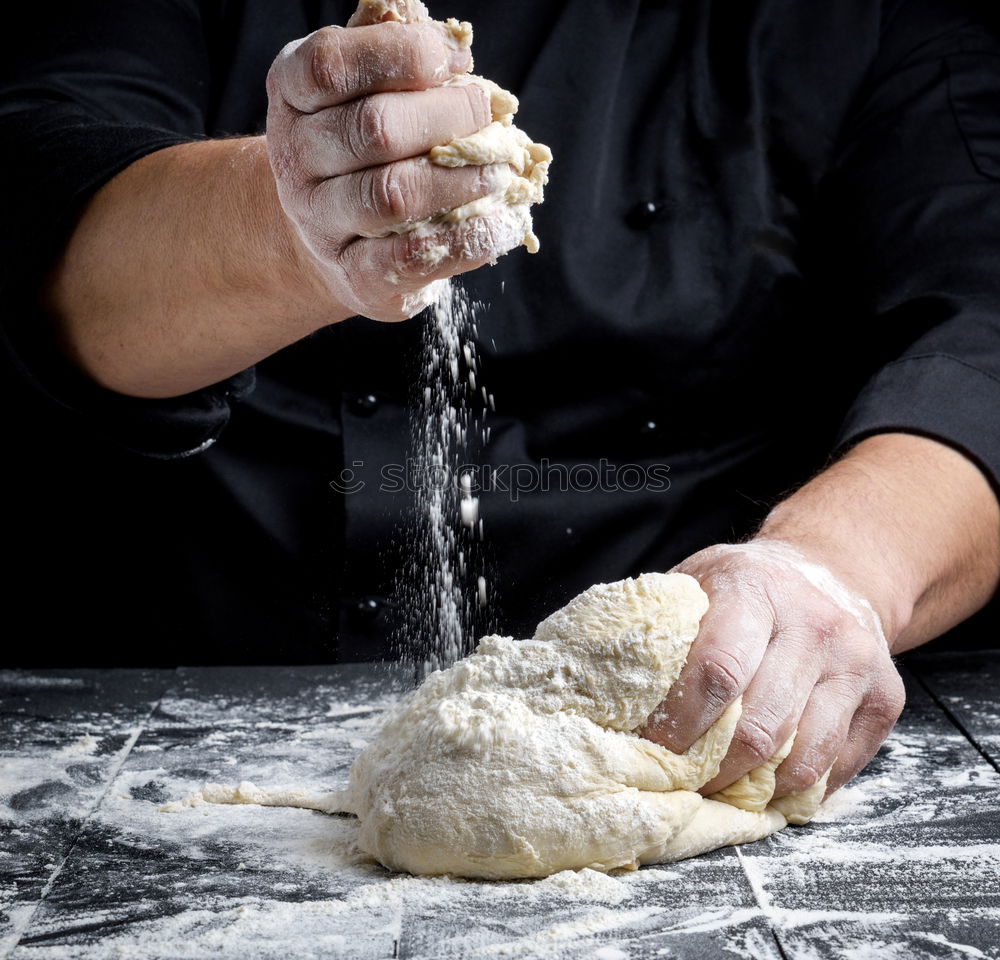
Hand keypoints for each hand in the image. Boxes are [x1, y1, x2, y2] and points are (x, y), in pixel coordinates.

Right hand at [265, 23, 514, 320]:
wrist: (324, 239)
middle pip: (373, 129)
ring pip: (391, 195)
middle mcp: (295, 160)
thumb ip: (394, 62)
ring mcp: (320, 224)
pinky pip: (411, 258)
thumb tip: (454, 49)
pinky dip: (466, 240)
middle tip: (487, 113)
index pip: (332, 65)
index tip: (455, 61)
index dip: (401, 54)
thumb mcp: (359, 92)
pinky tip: (501, 225)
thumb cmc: (359, 149)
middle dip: (445, 115)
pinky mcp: (354, 276)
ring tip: (499, 170)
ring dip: (458, 179)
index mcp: (292, 97)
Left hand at [641, 538, 905, 799]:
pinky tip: (764, 789)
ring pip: (803, 756)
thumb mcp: (697, 582)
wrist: (832, 571)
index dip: (681, 723)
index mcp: (755, 589)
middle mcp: (813, 624)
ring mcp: (856, 662)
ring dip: (754, 789)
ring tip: (719, 793)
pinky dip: (798, 791)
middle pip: (760, 725)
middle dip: (713, 769)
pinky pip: (839, 767)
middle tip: (683, 784)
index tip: (655, 749)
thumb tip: (603, 688)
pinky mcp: (886, 697)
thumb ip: (661, 627)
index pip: (717, 670)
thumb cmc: (745, 587)